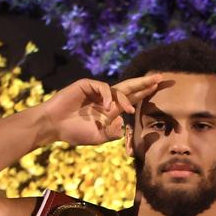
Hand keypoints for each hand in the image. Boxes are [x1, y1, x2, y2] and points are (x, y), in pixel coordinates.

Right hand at [39, 74, 169, 146]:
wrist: (54, 126)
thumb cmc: (74, 132)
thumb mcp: (98, 137)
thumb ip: (112, 133)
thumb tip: (123, 123)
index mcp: (112, 110)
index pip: (133, 98)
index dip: (145, 92)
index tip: (159, 87)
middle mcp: (106, 98)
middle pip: (130, 88)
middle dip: (145, 83)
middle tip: (161, 78)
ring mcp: (96, 91)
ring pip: (118, 89)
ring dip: (126, 100)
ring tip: (129, 112)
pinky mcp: (86, 85)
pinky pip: (103, 87)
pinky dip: (108, 97)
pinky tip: (108, 108)